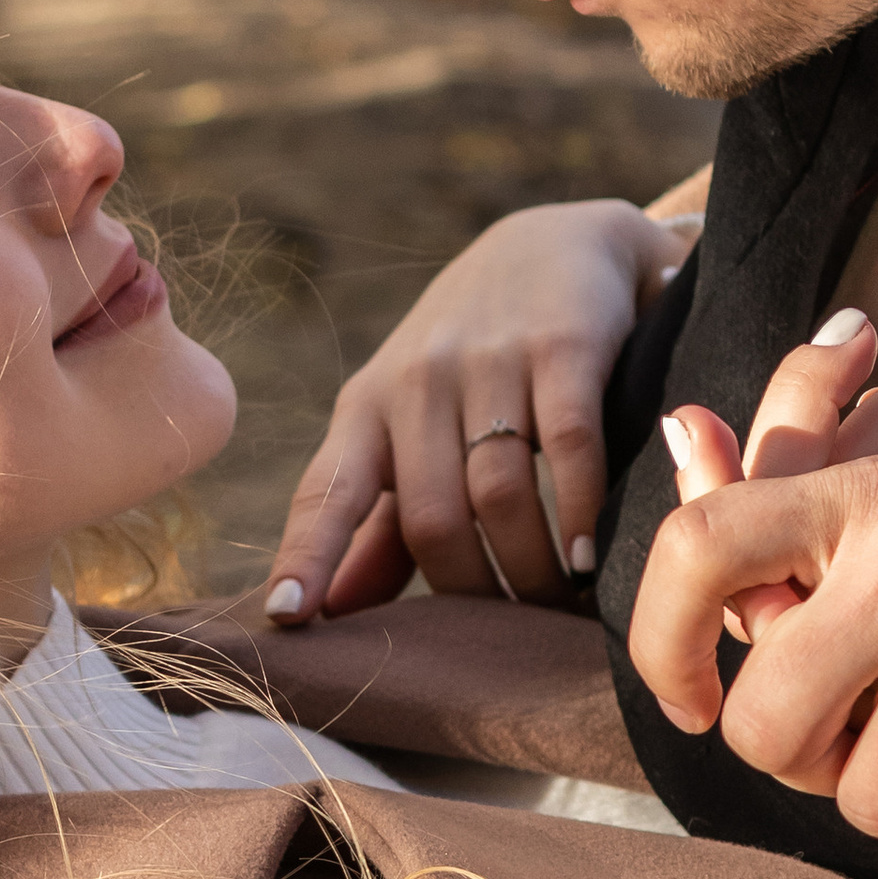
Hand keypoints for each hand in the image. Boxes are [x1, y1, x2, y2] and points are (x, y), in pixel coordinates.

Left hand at [263, 198, 694, 621]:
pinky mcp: (561, 345)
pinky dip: (579, 510)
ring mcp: (488, 360)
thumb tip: (336, 612)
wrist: (560, 243)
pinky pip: (566, 447)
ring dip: (529, 569)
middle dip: (469, 593)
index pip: (327, 492)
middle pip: (428, 516)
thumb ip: (382, 521)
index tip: (287, 616)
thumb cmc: (473, 359)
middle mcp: (417, 381)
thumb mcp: (412, 425)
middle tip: (509, 636)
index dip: (308, 555)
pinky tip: (590, 557)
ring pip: (496, 494)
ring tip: (555, 606)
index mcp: (366, 410)